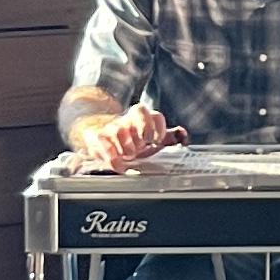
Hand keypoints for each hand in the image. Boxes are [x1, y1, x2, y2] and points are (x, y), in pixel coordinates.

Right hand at [72, 105, 187, 169]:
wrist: (104, 142)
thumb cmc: (133, 143)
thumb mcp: (151, 142)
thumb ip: (170, 138)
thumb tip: (182, 133)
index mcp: (144, 120)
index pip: (153, 114)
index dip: (157, 125)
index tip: (157, 140)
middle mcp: (128, 120)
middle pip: (135, 118)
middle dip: (141, 134)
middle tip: (142, 147)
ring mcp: (112, 127)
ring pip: (119, 130)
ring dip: (126, 146)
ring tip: (130, 155)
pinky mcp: (97, 137)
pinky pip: (102, 141)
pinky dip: (112, 156)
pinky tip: (119, 165)